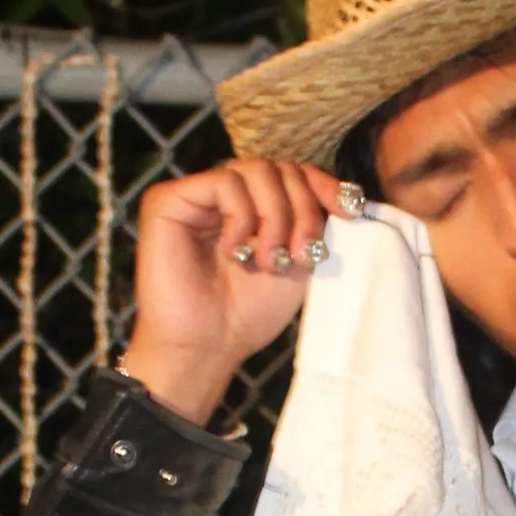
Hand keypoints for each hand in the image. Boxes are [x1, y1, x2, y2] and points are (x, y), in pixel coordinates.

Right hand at [117, 157, 346, 426]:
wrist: (208, 347)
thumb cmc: (248, 313)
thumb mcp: (298, 261)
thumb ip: (315, 223)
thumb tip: (348, 194)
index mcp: (253, 206)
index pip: (294, 172)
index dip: (323, 185)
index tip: (348, 213)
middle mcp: (223, 195)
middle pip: (280, 169)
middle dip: (302, 210)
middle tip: (299, 255)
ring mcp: (196, 195)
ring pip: (256, 169)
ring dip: (276, 216)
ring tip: (267, 260)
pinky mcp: (167, 200)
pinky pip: (225, 182)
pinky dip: (242, 216)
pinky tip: (234, 250)